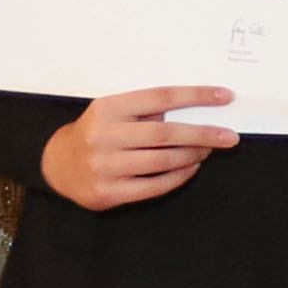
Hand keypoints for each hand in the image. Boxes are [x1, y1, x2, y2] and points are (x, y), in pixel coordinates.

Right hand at [45, 85, 239, 210]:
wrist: (59, 165)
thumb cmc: (96, 133)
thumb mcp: (113, 112)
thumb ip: (145, 111)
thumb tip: (195, 112)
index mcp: (108, 107)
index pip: (161, 97)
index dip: (196, 96)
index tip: (224, 96)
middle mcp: (104, 135)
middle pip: (166, 133)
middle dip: (203, 134)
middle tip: (229, 136)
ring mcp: (105, 166)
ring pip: (163, 161)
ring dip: (192, 155)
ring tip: (208, 150)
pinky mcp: (109, 192)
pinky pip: (154, 185)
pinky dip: (178, 176)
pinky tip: (191, 167)